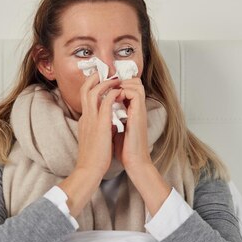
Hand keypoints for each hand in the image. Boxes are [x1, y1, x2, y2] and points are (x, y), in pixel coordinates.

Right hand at [75, 73, 121, 177]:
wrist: (89, 171)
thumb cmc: (94, 159)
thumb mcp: (95, 139)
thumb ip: (99, 128)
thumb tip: (109, 123)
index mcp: (84, 121)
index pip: (85, 98)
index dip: (93, 87)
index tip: (102, 82)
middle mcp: (85, 117)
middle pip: (85, 89)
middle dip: (94, 78)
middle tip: (106, 73)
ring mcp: (91, 120)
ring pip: (93, 92)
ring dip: (104, 83)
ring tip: (115, 78)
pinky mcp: (99, 125)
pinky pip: (105, 103)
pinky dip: (112, 94)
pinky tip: (119, 91)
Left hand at [112, 78, 170, 215]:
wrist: (134, 162)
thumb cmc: (125, 150)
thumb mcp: (116, 130)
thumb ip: (113, 120)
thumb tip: (102, 116)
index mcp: (131, 111)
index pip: (128, 87)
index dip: (118, 84)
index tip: (106, 87)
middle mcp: (137, 108)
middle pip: (134, 81)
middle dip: (120, 80)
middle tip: (109, 85)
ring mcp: (139, 110)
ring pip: (136, 83)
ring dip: (122, 84)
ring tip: (112, 91)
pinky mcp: (139, 114)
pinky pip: (134, 93)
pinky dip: (123, 91)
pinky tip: (114, 99)